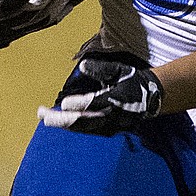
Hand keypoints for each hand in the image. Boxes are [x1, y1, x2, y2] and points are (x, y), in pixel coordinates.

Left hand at [37, 52, 163, 134]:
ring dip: (63, 124)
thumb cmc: (133, 81)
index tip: (62, 104)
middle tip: (43, 116)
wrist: (152, 99)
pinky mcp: (108, 130)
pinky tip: (60, 121)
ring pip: (83, 128)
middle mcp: (112, 116)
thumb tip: (82, 66)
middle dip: (62, 119)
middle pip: (84, 121)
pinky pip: (87, 130)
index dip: (77, 105)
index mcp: (116, 100)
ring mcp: (110, 126)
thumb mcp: (120, 71)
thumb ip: (101, 69)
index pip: (93, 104)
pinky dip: (72, 126)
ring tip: (46, 118)